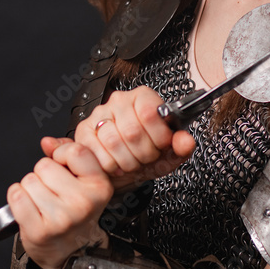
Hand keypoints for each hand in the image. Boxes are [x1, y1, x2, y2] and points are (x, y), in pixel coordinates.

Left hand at [7, 140, 113, 268]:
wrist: (70, 252)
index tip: (63, 166)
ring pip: (28, 180)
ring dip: (30, 189)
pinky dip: (18, 199)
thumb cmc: (76, 214)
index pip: (74, 151)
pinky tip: (31, 208)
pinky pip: (16, 196)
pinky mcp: (40, 230)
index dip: (61, 154)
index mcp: (99, 186)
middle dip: (43, 175)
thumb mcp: (83, 181)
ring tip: (43, 202)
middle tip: (53, 192)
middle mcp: (83, 203)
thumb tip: (47, 142)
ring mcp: (61, 218)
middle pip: (44, 165)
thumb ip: (67, 154)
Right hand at [72, 86, 195, 189]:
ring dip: (126, 161)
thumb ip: (181, 146)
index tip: (161, 145)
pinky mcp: (84, 130)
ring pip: (113, 141)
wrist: (124, 170)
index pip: (150, 112)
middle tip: (146, 158)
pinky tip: (117, 165)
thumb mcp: (168, 154)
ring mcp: (99, 114)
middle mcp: (120, 101)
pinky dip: (110, 164)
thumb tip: (186, 141)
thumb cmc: (146, 157)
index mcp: (143, 97)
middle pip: (132, 130)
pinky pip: (96, 150)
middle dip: (143, 153)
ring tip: (132, 162)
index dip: (158, 136)